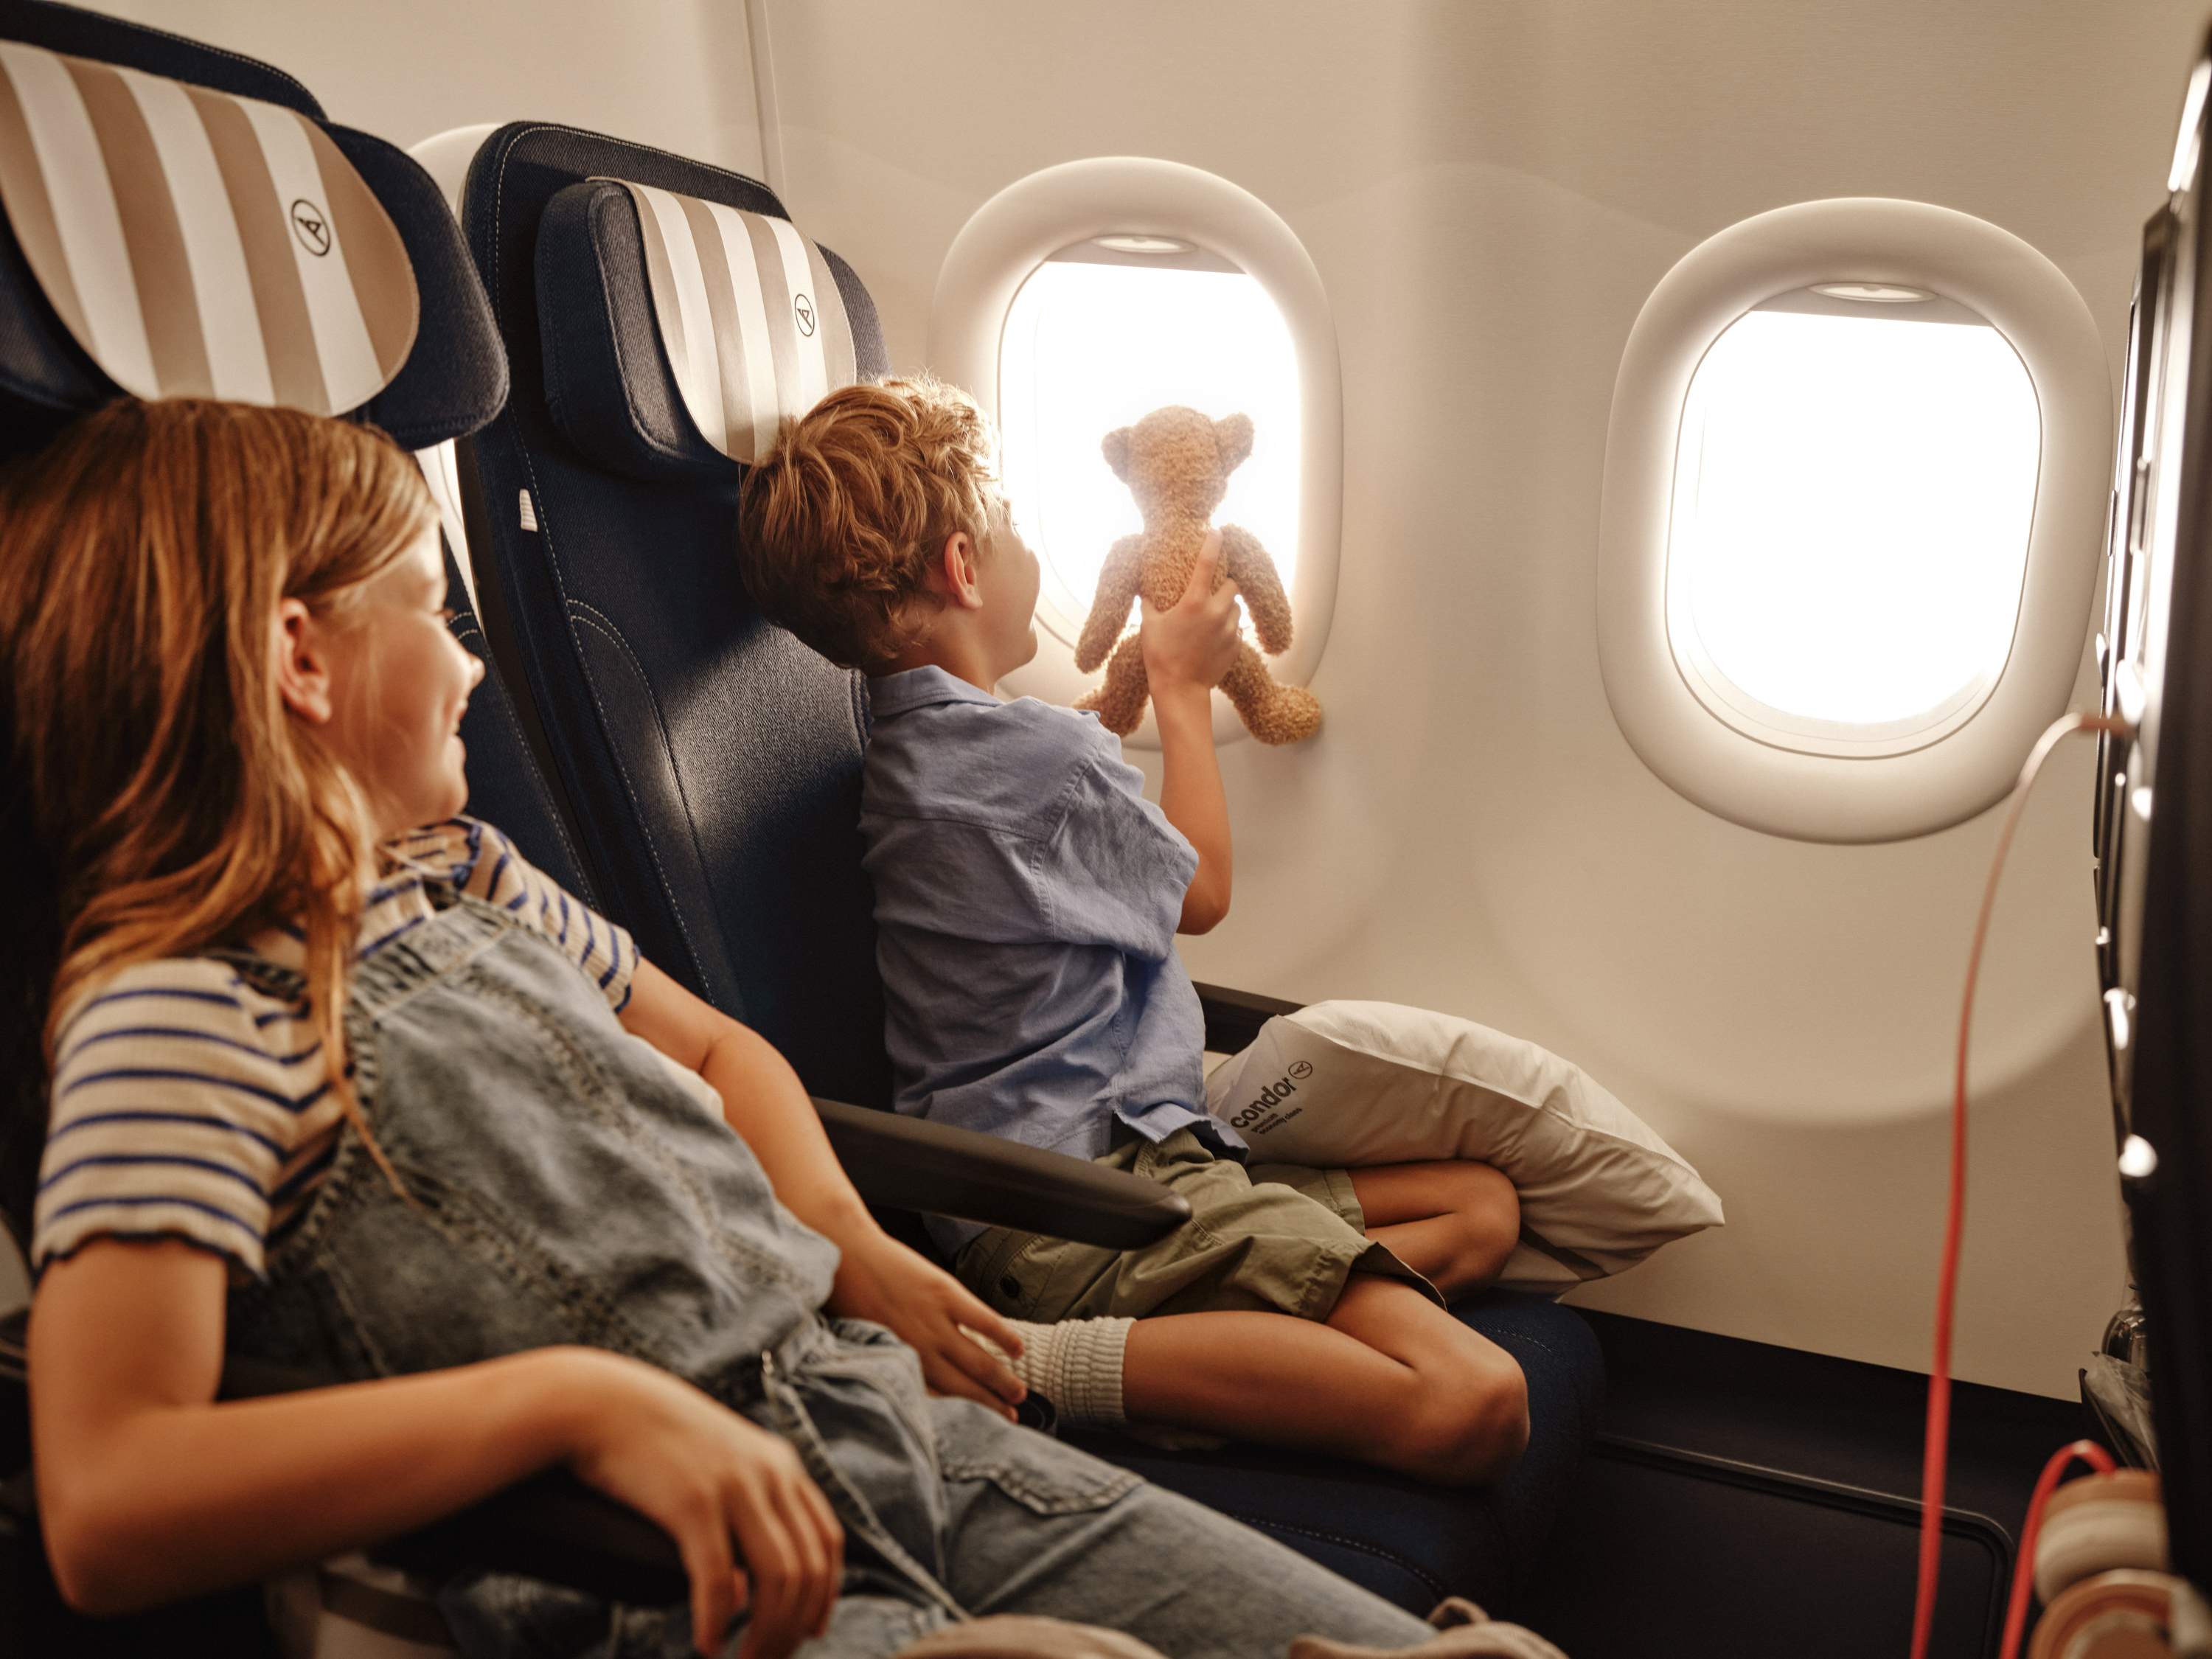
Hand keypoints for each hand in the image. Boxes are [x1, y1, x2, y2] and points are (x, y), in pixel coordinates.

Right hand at [555, 1349, 843, 1658]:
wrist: (600, 1404)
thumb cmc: (654, 1440)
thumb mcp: (719, 1462)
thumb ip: (746, 1509)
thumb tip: (748, 1588)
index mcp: (781, 1464)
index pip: (828, 1541)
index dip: (825, 1596)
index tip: (809, 1633)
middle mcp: (770, 1474)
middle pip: (807, 1570)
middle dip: (793, 1628)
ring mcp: (735, 1487)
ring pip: (776, 1581)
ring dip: (764, 1634)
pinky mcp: (694, 1503)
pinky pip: (720, 1580)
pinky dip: (717, 1622)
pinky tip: (706, 1645)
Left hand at [826, 1228, 1027, 1418]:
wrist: (845, 1254)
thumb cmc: (848, 1297)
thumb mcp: (866, 1341)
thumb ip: (894, 1360)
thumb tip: (917, 1379)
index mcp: (899, 1363)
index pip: (938, 1399)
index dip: (962, 1413)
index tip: (980, 1426)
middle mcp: (918, 1351)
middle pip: (964, 1387)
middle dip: (990, 1406)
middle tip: (1011, 1419)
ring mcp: (934, 1323)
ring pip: (978, 1361)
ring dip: (1002, 1381)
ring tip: (1019, 1394)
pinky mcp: (945, 1294)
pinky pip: (984, 1321)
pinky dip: (1004, 1336)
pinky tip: (1018, 1350)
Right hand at [1140, 531, 1239, 693]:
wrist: (1180, 690)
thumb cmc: (1160, 657)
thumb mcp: (1149, 625)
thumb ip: (1148, 604)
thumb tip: (1143, 590)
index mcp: (1194, 602)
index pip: (1207, 563)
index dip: (1213, 544)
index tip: (1217, 532)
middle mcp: (1216, 612)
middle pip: (1232, 585)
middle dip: (1225, 584)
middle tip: (1212, 590)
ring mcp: (1229, 630)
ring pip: (1236, 608)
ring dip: (1227, 607)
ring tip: (1212, 617)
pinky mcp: (1236, 646)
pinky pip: (1236, 629)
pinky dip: (1228, 628)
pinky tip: (1214, 638)